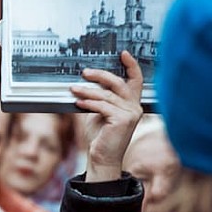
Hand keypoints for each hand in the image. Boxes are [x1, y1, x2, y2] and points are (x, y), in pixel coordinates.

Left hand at [70, 51, 142, 181]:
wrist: (102, 158)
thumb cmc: (100, 136)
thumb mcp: (100, 112)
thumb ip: (100, 98)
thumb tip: (88, 82)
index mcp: (131, 103)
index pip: (136, 80)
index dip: (131, 65)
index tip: (123, 53)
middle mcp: (135, 107)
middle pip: (119, 83)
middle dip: (100, 75)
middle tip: (84, 72)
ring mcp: (131, 114)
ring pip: (107, 95)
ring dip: (88, 90)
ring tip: (74, 89)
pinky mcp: (123, 120)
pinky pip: (103, 106)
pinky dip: (89, 103)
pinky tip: (79, 103)